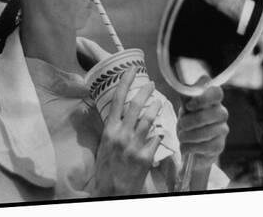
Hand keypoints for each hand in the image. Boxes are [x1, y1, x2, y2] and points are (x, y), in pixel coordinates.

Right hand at [93, 66, 162, 195]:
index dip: (125, 82)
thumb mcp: (103, 145)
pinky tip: (159, 132)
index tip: (131, 70)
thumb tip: (115, 113)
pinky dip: (158, 134)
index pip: (117, 99)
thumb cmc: (105, 169)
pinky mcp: (146, 156)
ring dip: (156, 108)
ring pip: (149, 119)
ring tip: (159, 102)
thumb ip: (111, 128)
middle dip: (145, 90)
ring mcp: (135, 144)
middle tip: (151, 83)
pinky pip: (156, 139)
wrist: (112, 192)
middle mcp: (122, 134)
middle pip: (136, 105)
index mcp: (109, 129)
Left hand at [177, 79, 228, 174]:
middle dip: (192, 121)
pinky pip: (207, 146)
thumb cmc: (188, 120)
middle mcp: (221, 113)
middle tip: (181, 125)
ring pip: (208, 131)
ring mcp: (222, 129)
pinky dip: (191, 147)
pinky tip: (185, 147)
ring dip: (189, 135)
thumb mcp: (184, 107)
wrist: (190, 144)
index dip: (203, 98)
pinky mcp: (219, 145)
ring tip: (181, 136)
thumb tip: (182, 88)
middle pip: (213, 113)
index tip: (189, 106)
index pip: (217, 92)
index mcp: (212, 100)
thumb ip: (186, 98)